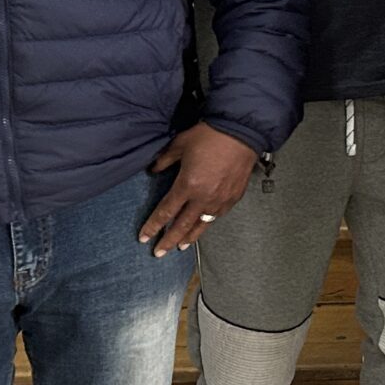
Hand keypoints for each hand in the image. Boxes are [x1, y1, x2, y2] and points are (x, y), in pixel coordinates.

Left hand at [139, 122, 258, 255]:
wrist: (241, 132)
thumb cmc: (209, 135)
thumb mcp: (180, 144)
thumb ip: (165, 159)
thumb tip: (154, 169)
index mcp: (187, 185)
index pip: (166, 211)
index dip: (153, 226)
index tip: (143, 237)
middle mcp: (203, 198)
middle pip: (181, 226)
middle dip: (168, 240)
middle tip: (158, 253)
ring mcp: (220, 200)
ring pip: (202, 225)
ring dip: (189, 237)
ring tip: (181, 247)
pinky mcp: (233, 197)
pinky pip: (217, 216)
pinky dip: (208, 223)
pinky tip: (204, 225)